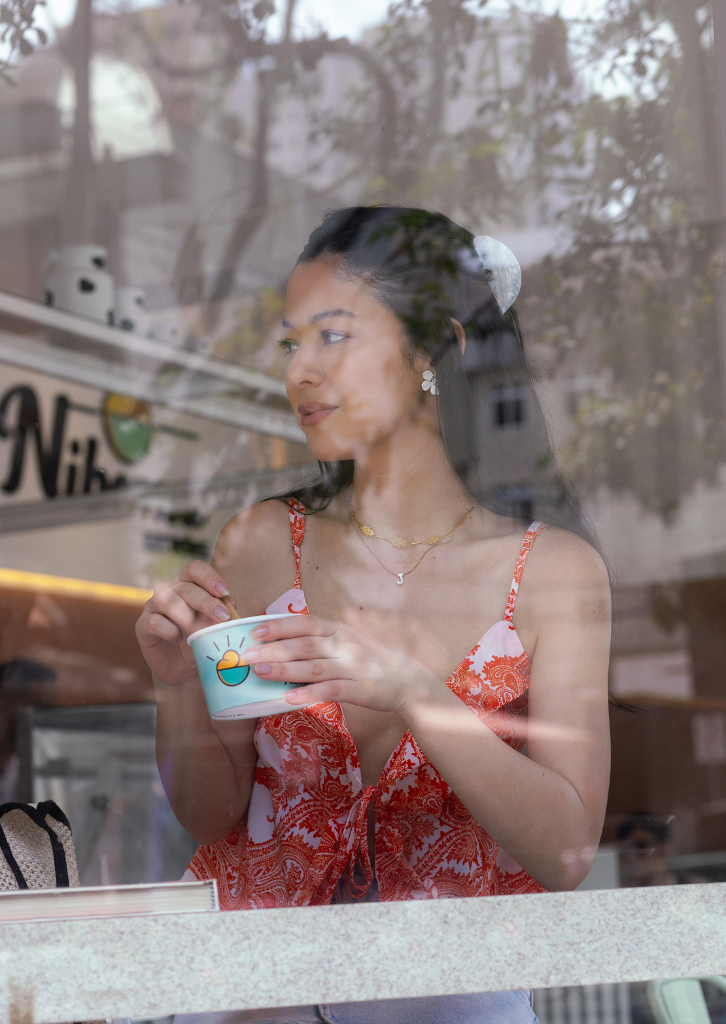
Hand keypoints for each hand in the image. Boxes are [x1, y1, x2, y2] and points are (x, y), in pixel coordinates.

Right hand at [135, 560, 236, 687]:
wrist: (184, 669)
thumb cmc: (201, 640)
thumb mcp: (215, 626)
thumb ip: (223, 612)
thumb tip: (231, 601)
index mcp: (187, 584)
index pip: (195, 569)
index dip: (210, 577)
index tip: (225, 592)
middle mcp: (168, 591)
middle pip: (184, 586)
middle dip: (206, 601)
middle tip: (223, 616)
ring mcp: (153, 607)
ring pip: (165, 599)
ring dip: (186, 615)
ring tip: (200, 631)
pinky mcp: (142, 626)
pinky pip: (153, 622)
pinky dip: (168, 630)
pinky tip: (178, 638)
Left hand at [244, 614, 436, 712]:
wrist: (408, 681)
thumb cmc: (371, 661)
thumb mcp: (348, 642)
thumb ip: (321, 641)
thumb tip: (283, 645)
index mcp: (340, 629)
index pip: (305, 623)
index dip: (279, 626)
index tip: (254, 631)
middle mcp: (345, 644)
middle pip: (304, 645)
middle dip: (273, 649)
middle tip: (245, 656)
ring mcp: (353, 666)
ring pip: (314, 666)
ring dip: (285, 669)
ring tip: (260, 672)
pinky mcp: (361, 689)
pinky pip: (331, 690)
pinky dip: (309, 694)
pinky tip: (289, 699)